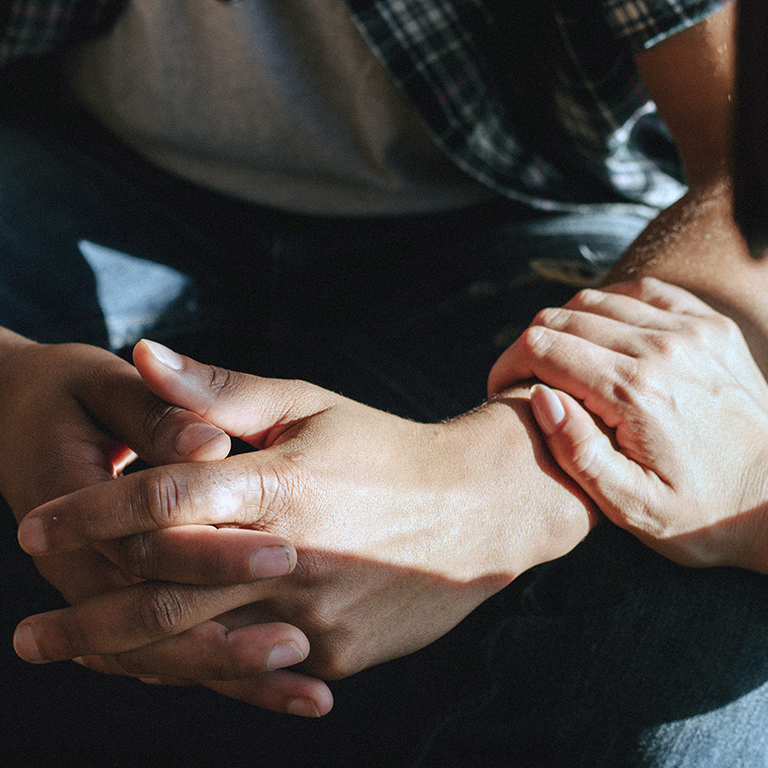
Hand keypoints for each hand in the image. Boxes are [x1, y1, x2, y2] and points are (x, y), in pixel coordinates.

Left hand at [14, 340, 595, 688]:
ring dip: (127, 657)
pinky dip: (199, 668)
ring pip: (201, 648)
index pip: (165, 500)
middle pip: (166, 596)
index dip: (92, 513)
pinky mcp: (334, 653)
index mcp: (282, 483)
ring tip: (75, 656)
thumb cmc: (385, 448)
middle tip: (29, 637)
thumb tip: (143, 352)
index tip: (34, 527)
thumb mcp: (310, 406)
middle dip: (87, 619)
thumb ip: (221, 391)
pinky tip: (159, 667)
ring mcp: (315, 614)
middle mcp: (293, 556)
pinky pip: (251, 669)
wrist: (478, 509)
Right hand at [488, 277, 767, 571]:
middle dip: (530, 346)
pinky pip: (643, 292)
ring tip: (562, 365)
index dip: (507, 363)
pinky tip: (604, 338)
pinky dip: (611, 307)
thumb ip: (578, 453)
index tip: (501, 390)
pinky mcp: (710, 325)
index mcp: (634, 391)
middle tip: (526, 381)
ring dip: (566, 327)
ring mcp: (691, 329)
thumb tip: (541, 396)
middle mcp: (662, 347)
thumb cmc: (703, 514)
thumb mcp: (632, 507)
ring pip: (597, 299)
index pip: (542, 347)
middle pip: (563, 317)